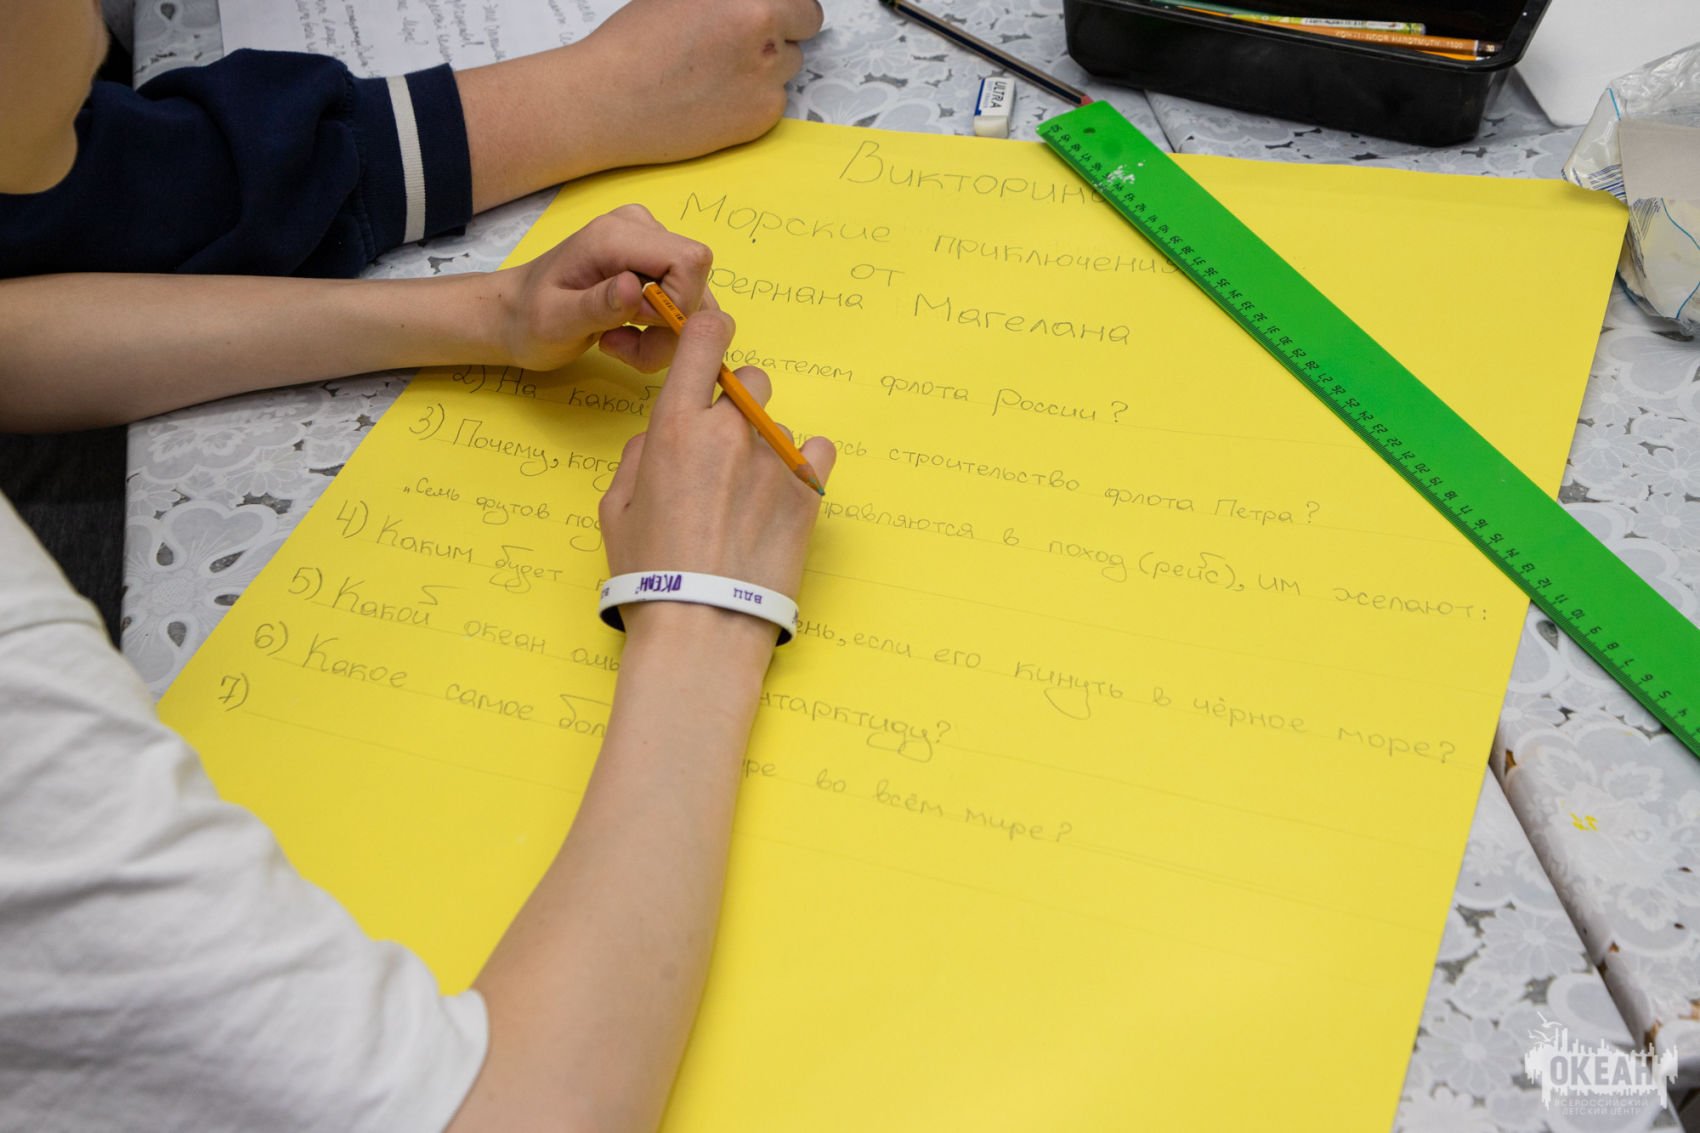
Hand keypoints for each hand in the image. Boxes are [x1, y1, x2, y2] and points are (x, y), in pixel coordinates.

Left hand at [486, 205, 715, 372]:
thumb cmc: (529, 320)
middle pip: (696, 283)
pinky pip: (683, 303)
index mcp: (615, 235)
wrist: (516, 314)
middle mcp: (640, 229)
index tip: (638, 328)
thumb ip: (596, 305)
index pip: (689, 262)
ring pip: (694, 299)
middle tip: (622, 347)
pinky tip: (626, 334)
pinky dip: (661, 332)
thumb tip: (635, 288)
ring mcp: (650, 244)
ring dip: (664, 337)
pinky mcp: (654, 263)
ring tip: (618, 343)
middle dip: (670, 329)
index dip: (678, 306)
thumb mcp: (554, 321)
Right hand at [569, 0, 824, 169]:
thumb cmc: (635, 45)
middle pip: (806, 25)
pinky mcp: (762, 116)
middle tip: (754, 41)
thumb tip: (748, 5)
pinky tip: (717, 98)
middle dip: (786, 30)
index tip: (775, 13)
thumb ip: (731, 1)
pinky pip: (776, 101)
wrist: (610, 100)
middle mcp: (765, 30)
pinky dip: (755, 100)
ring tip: (720, 71)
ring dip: (768, 65)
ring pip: (791, 65)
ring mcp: (767, 75)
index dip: (783, 6)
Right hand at [599, 309, 834, 639]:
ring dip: (766, 448)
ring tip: (749, 501)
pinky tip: (784, 498)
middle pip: (750, 381)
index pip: (705, 339)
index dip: (711, 331)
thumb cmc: (650, 573)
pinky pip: (817, 451)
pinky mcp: (808, 490)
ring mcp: (774, 459)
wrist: (704, 625)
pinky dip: (805, 467)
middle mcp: (729, 432)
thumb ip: (639, 455)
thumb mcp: (616, 509)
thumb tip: (661, 436)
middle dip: (739, 407)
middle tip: (726, 455)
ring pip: (779, 425)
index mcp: (675, 427)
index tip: (713, 340)